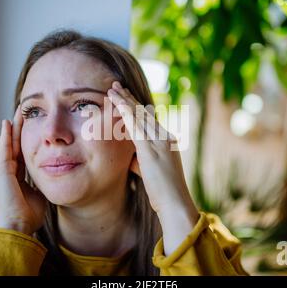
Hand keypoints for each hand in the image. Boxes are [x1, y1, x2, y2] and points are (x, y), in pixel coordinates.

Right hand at [0, 106, 46, 235]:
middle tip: (24, 112)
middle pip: (14, 145)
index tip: (33, 126)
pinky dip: (5, 135)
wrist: (18, 226)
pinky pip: (4, 149)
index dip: (27, 140)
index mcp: (16, 177)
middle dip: (19, 128)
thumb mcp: (40, 193)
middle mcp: (7, 172)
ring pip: (8, 143)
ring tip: (17, 112)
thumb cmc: (29, 215)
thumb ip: (43, 182)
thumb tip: (54, 175)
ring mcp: (2, 171)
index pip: (22, 153)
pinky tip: (7, 122)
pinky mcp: (0, 171)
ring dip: (12, 127)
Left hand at [108, 81, 198, 254]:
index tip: (124, 95)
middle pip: (143, 112)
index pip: (148, 118)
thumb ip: (139, 159)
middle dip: (128, 97)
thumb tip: (128, 156)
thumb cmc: (162, 190)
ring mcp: (159, 141)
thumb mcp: (149, 170)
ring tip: (112, 89)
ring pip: (139, 115)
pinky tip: (117, 102)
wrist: (175, 202)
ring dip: (124, 101)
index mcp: (165, 140)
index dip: (135, 105)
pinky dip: (125, 112)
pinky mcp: (151, 148)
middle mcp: (164, 136)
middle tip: (115, 85)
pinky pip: (136, 125)